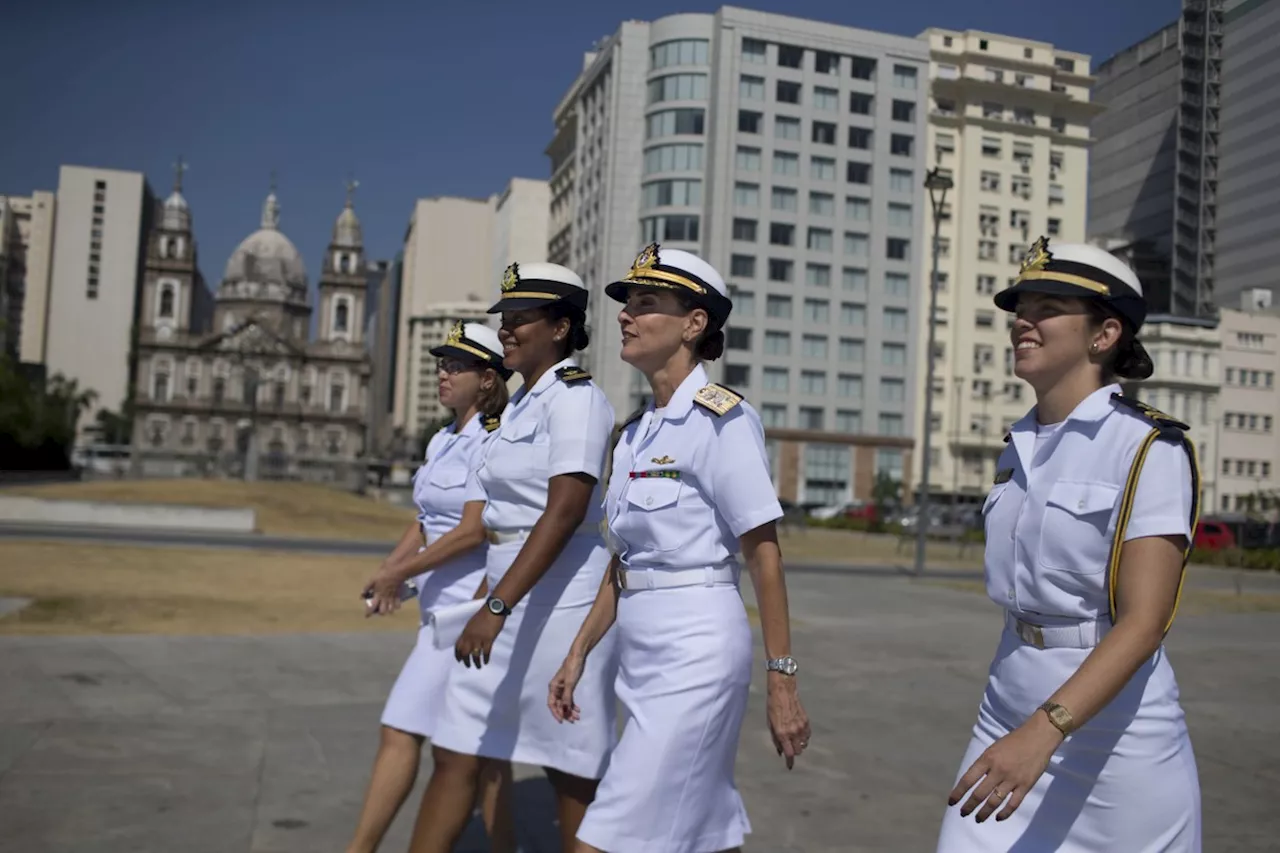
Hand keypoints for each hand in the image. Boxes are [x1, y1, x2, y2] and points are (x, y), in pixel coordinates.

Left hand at [363, 564, 403, 616]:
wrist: (395, 571)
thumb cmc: (383, 575)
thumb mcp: (372, 580)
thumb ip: (366, 588)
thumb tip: (361, 596)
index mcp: (378, 595)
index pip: (372, 607)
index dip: (369, 613)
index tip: (367, 616)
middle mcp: (385, 599)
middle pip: (383, 612)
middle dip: (380, 612)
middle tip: (378, 609)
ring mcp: (392, 598)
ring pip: (391, 610)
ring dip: (388, 610)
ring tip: (386, 608)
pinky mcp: (398, 595)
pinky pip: (398, 605)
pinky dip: (396, 606)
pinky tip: (393, 604)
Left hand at [455, 607, 504, 668]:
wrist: (493, 609)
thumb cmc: (483, 613)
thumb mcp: (472, 622)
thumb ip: (469, 631)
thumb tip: (469, 639)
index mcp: (465, 632)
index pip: (458, 646)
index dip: (458, 654)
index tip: (459, 660)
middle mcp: (470, 637)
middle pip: (465, 652)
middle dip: (466, 661)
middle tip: (468, 666)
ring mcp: (479, 639)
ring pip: (475, 655)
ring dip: (476, 662)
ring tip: (478, 666)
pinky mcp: (488, 640)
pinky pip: (485, 653)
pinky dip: (485, 659)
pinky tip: (486, 662)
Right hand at [547, 652, 585, 723]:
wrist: (578, 657)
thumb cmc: (572, 667)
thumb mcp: (570, 684)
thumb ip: (567, 697)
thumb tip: (565, 709)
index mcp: (553, 687)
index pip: (552, 704)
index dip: (556, 713)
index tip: (562, 720)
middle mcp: (556, 689)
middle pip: (558, 705)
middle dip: (565, 713)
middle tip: (573, 721)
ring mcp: (562, 688)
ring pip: (564, 703)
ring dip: (570, 710)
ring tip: (577, 717)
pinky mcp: (568, 686)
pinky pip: (569, 699)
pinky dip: (573, 704)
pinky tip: (578, 709)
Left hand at [766, 673, 809, 769]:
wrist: (783, 691)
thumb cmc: (773, 706)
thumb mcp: (770, 723)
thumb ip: (776, 739)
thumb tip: (780, 751)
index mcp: (782, 733)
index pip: (789, 753)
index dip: (790, 762)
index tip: (789, 766)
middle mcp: (793, 732)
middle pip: (798, 751)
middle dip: (793, 752)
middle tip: (788, 747)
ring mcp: (801, 727)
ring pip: (804, 744)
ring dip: (799, 744)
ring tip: (793, 738)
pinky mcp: (807, 721)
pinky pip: (808, 735)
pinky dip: (804, 737)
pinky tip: (798, 732)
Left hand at [948, 712, 1064, 821]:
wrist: (1038, 737)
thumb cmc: (1014, 740)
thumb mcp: (993, 748)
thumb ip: (984, 764)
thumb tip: (974, 780)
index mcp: (987, 759)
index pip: (968, 779)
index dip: (958, 793)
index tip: (951, 802)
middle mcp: (997, 770)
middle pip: (979, 794)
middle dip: (969, 806)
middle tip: (963, 813)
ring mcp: (1012, 779)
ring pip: (994, 801)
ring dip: (984, 812)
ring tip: (978, 819)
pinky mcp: (1025, 786)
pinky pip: (1013, 804)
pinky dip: (1005, 813)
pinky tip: (998, 817)